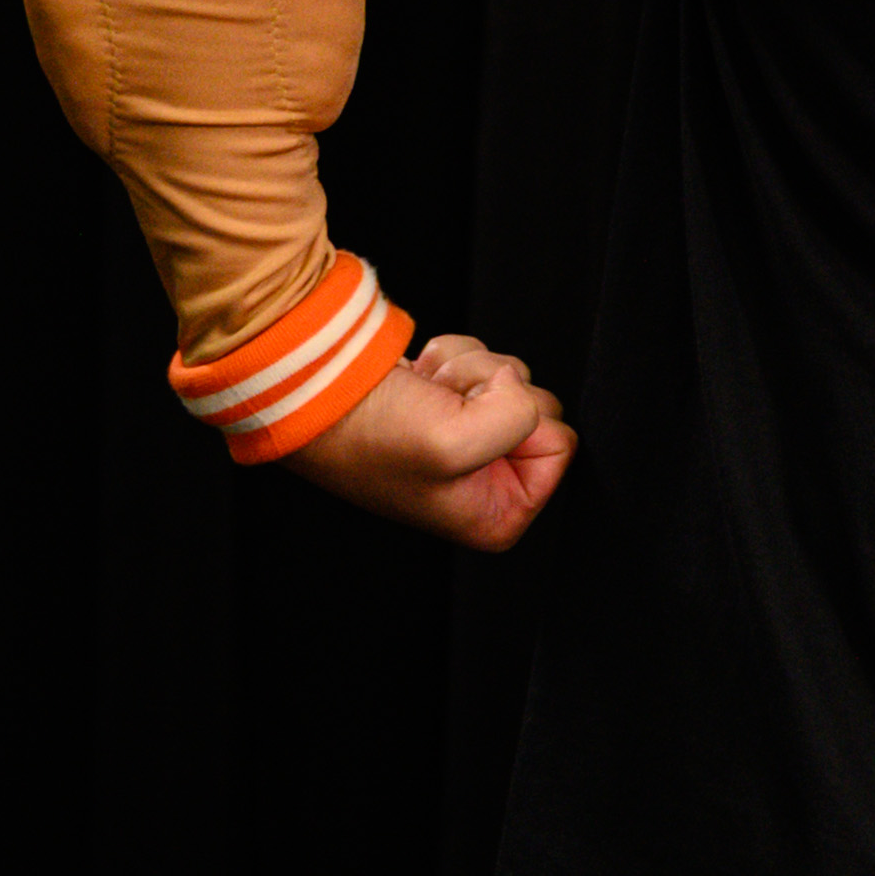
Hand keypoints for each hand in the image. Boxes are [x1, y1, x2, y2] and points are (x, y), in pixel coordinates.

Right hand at [295, 333, 577, 550]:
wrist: (314, 392)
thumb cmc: (370, 433)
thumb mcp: (456, 442)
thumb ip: (518, 418)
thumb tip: (515, 385)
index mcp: (499, 516)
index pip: (560, 446)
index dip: (518, 423)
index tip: (468, 429)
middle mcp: (489, 483)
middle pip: (542, 407)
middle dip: (493, 392)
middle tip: (442, 408)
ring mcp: (471, 439)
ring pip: (513, 379)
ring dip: (470, 372)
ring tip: (426, 396)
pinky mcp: (453, 402)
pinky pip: (485, 361)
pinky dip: (452, 359)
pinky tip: (419, 383)